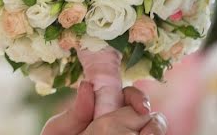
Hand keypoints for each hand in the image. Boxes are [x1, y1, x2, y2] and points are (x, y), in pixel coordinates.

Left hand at [41, 83, 166, 134]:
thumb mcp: (62, 127)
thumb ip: (75, 111)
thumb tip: (87, 86)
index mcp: (105, 106)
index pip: (129, 95)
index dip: (138, 98)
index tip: (141, 107)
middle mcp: (121, 119)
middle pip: (147, 113)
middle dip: (152, 118)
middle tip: (147, 131)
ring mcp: (128, 133)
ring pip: (153, 128)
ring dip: (155, 130)